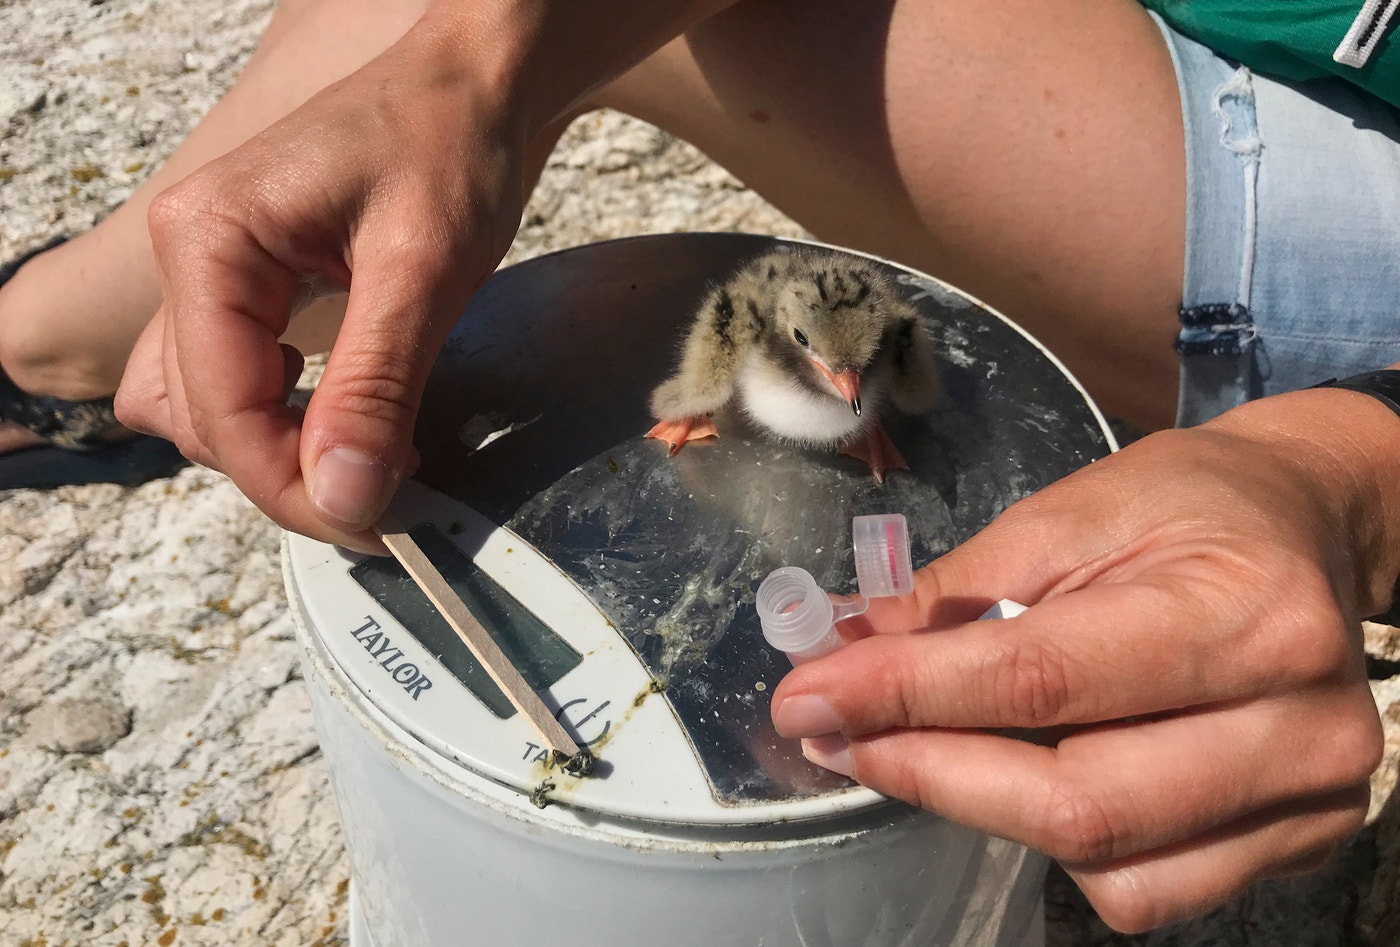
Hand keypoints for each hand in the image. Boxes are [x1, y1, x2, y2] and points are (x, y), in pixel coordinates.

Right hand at [116, 18, 528, 549]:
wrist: (471, 81)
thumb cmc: (448, 144)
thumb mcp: (423, 272)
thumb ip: (375, 387)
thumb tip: (342, 498)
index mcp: (209, 240)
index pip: (220, 408)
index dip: (289, 486)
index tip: (373, 525)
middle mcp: (189, 253)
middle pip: (200, 417)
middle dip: (286, 472)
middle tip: (384, 497)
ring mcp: (211, 268)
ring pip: (205, 404)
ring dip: (276, 450)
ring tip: (370, 457)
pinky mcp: (246, 281)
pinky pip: (233, 374)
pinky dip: (282, 415)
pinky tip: (348, 417)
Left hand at [770, 389, 1398, 931]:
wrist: (1307, 528)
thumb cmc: (1186, 507)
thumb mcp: (1066, 515)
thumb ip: (956, 595)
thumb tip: (842, 657)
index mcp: (1243, 611)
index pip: (1042, 681)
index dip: (907, 697)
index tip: (809, 699)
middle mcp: (1298, 721)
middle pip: (1077, 802)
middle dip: (929, 770)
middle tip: (837, 735)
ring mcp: (1312, 798)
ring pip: (1108, 863)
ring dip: (987, 810)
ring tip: (931, 744)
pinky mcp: (1304, 842)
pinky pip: (1150, 889)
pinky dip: (1066, 848)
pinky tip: (1033, 775)